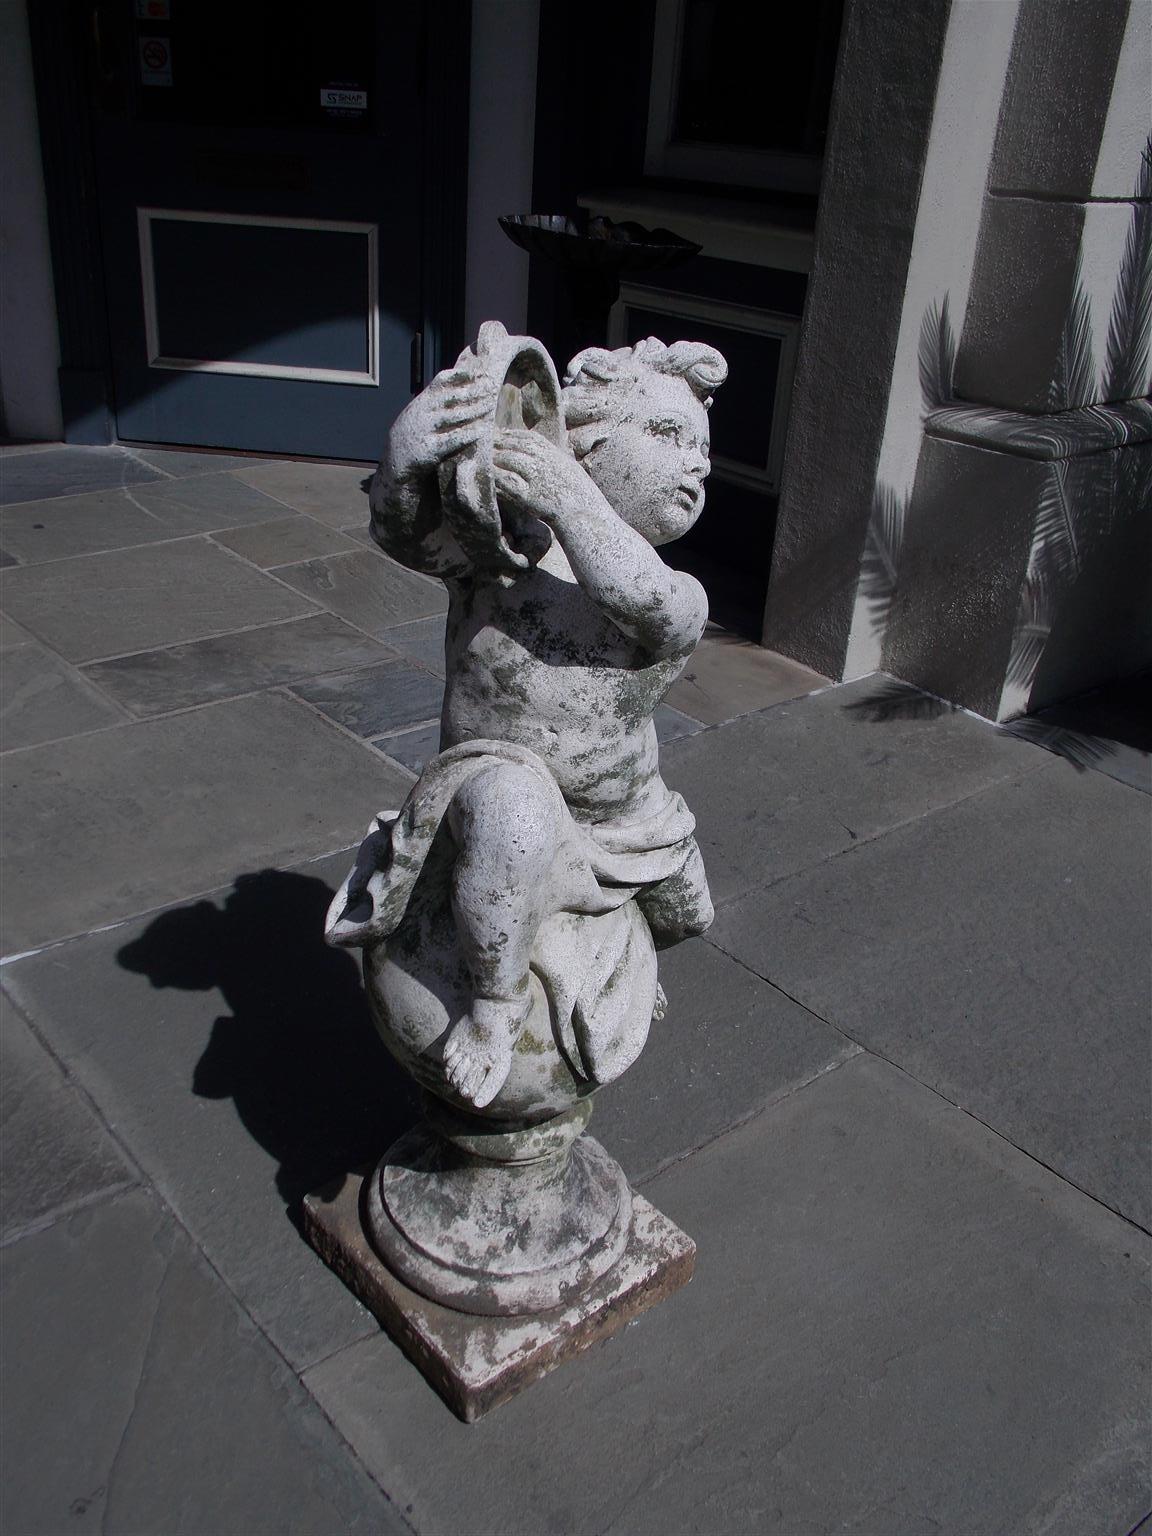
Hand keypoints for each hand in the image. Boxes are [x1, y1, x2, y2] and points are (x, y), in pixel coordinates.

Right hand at [388, 366, 497, 480]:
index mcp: (421, 400)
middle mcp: (423, 412)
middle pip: (452, 396)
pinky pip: (453, 439)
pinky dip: (469, 433)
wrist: (396, 461)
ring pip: (455, 415)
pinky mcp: (430, 449)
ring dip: (475, 409)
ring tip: (490, 404)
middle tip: (491, 386)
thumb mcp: (419, 412)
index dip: (461, 375)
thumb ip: (434, 399)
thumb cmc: (415, 434)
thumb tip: (459, 384)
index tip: (478, 373)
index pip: (441, 380)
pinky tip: (482, 430)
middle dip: (473, 390)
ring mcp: (425, 430)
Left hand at [492, 429, 601, 524]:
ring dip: (493, 457)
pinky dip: (496, 477)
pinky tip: (487, 476)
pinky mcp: (530, 497)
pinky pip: (508, 483)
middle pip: (514, 446)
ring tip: (481, 457)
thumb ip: (552, 457)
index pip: (526, 437)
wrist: (586, 515)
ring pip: (509, 460)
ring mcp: (537, 478)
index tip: (498, 434)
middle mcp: (545, 461)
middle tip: (481, 443)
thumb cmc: (579, 494)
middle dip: (497, 443)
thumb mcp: (568, 467)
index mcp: (553, 453)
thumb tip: (537, 449)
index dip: (510, 435)